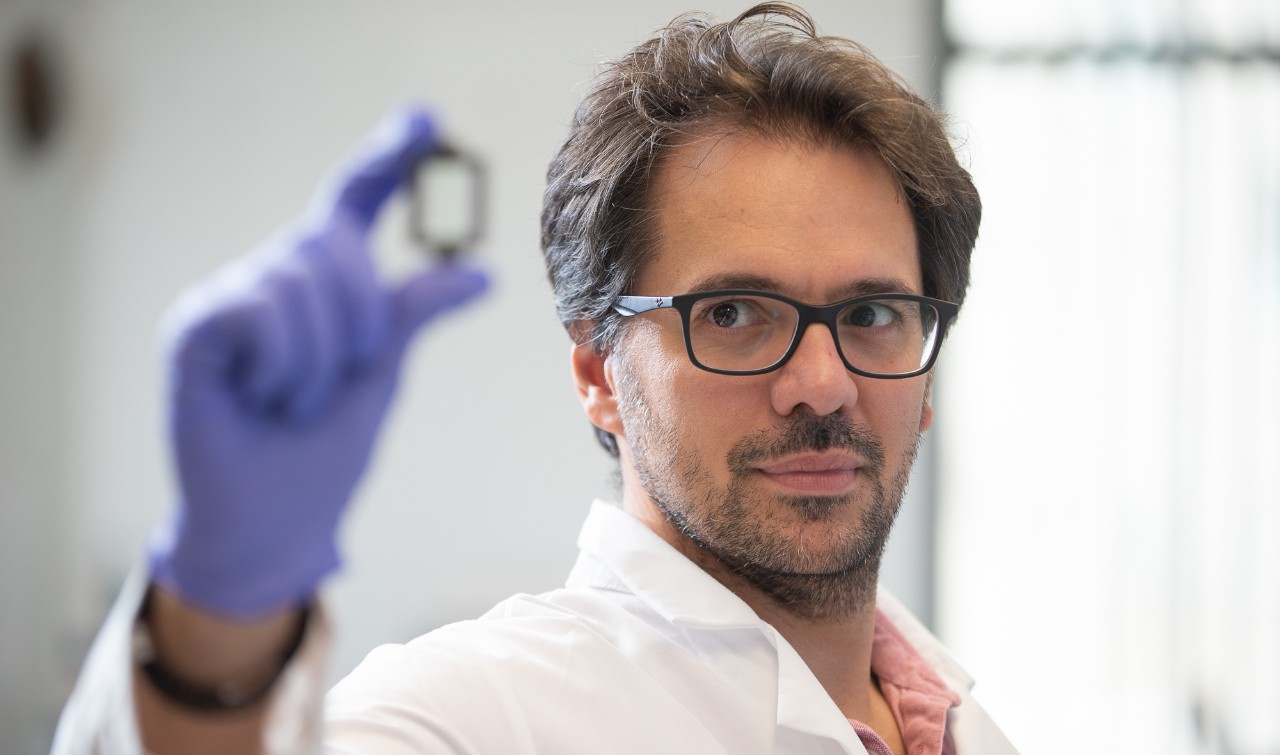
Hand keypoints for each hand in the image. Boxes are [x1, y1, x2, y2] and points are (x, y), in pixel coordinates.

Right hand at [147, 108, 487, 617]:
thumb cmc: (324, 448)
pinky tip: (259, 397)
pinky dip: (281, 365)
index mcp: (320, 284)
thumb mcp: (381, 370)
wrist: (279, 524)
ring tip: (292, 402)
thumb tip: (480, 273)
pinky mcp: (195, 329)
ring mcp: (229, 298)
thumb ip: (411, 310)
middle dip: (359, 326)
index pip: (352, 202)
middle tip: (331, 386)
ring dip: (319, 362)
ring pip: (304, 284)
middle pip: (339, 248)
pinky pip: (259, 312)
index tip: (427, 118)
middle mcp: (271, 277)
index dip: (387, 158)